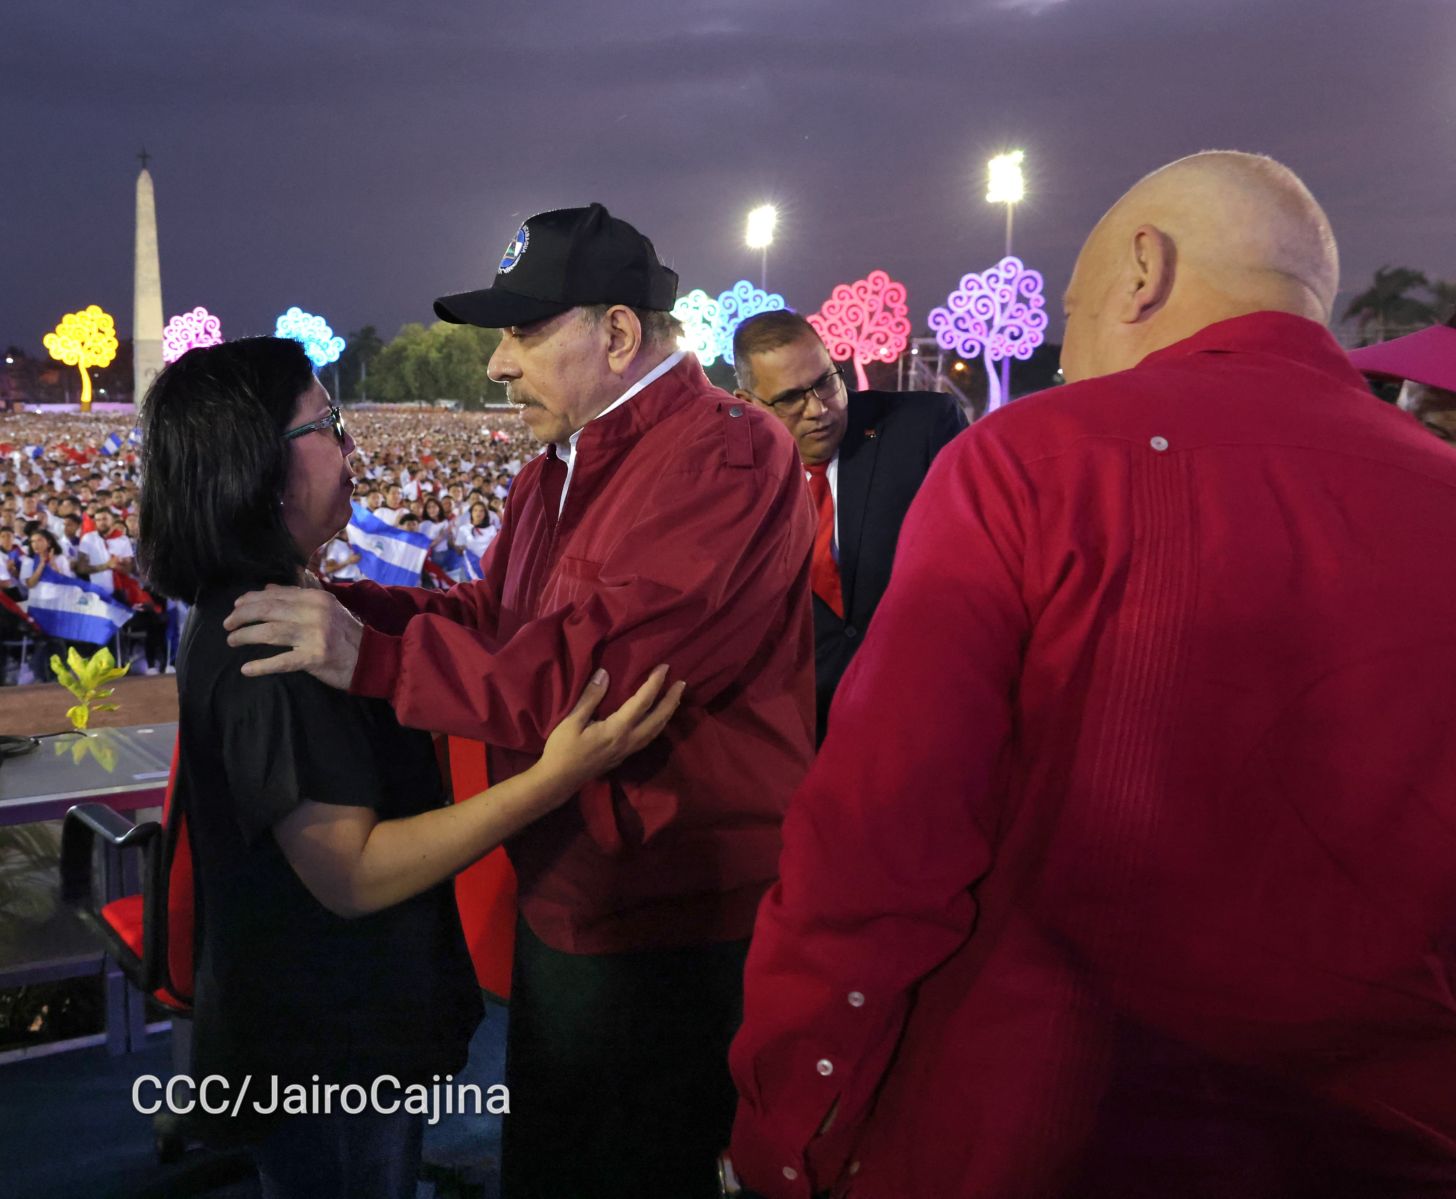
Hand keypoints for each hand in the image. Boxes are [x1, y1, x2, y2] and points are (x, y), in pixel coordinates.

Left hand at [223, 584, 362, 688]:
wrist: (373, 658)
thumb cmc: (347, 634)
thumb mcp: (327, 608)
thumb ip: (298, 596)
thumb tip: (266, 588)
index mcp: (317, 598)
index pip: (276, 594)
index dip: (251, 599)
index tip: (235, 606)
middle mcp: (315, 613)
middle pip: (268, 610)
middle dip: (242, 616)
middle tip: (227, 625)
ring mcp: (315, 635)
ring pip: (270, 633)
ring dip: (245, 636)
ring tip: (232, 640)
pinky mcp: (315, 658)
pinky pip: (281, 661)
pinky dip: (261, 666)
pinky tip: (246, 669)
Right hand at [536, 665, 685, 798]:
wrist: (560, 780)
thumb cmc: (563, 749)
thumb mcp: (572, 721)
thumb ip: (590, 697)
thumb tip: (604, 673)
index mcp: (617, 730)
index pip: (642, 702)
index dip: (655, 683)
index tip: (664, 667)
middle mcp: (629, 740)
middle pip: (658, 718)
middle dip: (672, 699)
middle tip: (682, 682)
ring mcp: (629, 750)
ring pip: (657, 730)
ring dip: (668, 713)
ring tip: (676, 698)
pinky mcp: (625, 755)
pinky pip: (650, 737)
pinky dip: (659, 725)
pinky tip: (659, 719)